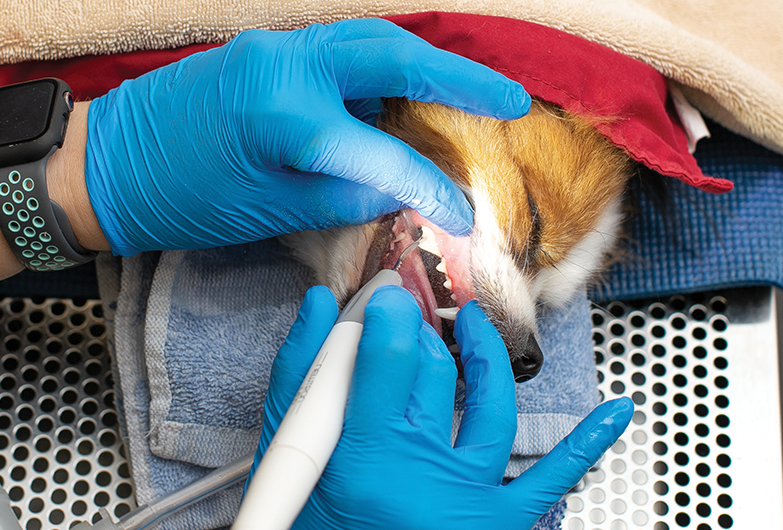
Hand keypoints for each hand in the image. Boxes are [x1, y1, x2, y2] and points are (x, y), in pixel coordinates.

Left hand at [84, 19, 529, 255]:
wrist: (111, 163)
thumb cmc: (182, 199)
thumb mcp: (269, 211)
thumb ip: (344, 194)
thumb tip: (400, 186)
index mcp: (282, 112)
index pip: (380, 148)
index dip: (428, 183)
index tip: (463, 209)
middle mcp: (284, 61)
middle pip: (392, 55)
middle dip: (458, 77)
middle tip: (512, 100)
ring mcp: (274, 47)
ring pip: (370, 43)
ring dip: (425, 65)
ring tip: (472, 93)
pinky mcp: (268, 51)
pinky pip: (342, 52)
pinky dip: (384, 70)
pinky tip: (407, 94)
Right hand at [250, 285, 632, 528]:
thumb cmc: (313, 520)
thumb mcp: (289, 455)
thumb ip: (300, 376)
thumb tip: (321, 305)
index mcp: (366, 456)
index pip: (393, 357)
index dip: (392, 313)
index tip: (389, 291)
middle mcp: (424, 473)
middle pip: (436, 374)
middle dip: (421, 333)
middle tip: (409, 313)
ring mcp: (468, 496)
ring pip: (491, 405)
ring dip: (487, 355)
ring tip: (474, 322)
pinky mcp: (497, 520)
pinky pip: (549, 479)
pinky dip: (585, 445)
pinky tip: (616, 413)